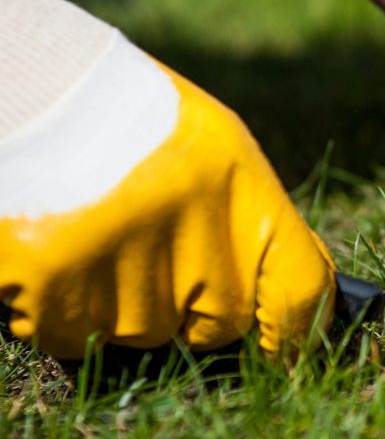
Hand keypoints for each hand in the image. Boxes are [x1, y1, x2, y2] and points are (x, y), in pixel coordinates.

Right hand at [0, 34, 334, 359]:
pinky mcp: (54, 279)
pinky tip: (59, 252)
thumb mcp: (216, 151)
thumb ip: (255, 226)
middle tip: (153, 251)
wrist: (29, 85)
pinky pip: (71, 335)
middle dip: (192, 308)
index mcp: (240, 187)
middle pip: (218, 324)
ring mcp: (121, 256)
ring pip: (142, 333)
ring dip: (120, 303)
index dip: (298, 333)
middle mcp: (191, 225)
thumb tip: (301, 306)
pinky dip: (61, 310)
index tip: (286, 353)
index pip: (299, 289)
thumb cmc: (130, 119)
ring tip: (97, 234)